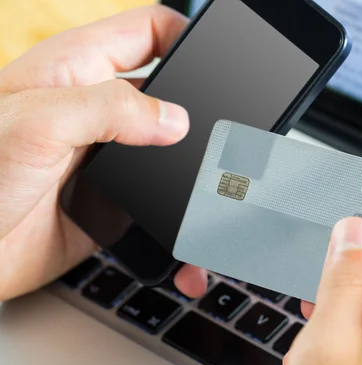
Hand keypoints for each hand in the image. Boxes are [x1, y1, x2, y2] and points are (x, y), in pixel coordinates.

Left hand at [0, 5, 207, 300]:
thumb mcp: (35, 124)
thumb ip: (108, 109)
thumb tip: (175, 119)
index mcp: (78, 70)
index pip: (149, 32)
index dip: (187, 36)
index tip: (217, 63)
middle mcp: (99, 111)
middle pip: (172, 94)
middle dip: (202, 111)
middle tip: (223, 136)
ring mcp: (110, 158)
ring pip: (173, 152)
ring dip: (195, 170)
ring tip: (212, 189)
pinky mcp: (115, 204)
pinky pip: (161, 203)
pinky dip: (180, 217)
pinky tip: (186, 232)